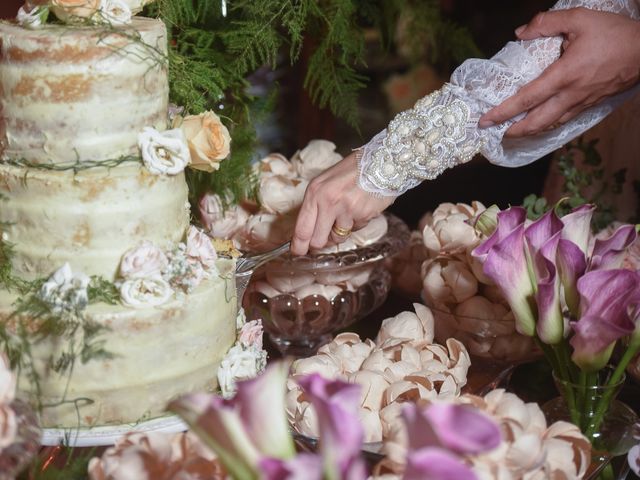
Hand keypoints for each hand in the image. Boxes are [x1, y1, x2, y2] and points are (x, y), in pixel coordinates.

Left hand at [291, 152, 394, 254]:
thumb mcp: (326, 181)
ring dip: (340, 232)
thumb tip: (308, 230)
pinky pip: (355, 229)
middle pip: (318, 241)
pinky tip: (360, 207)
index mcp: (315, 192)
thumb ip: (315, 204)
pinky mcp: (363, 215)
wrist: (382, 161)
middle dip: (320, 243)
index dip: (299, 245)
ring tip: (346, 214)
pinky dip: (357, 222)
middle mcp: (329, 202)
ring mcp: (347, 210)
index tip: (298, 252)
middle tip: (323, 238)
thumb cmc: (352, 170)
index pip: (302, 228)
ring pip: (338, 238)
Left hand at [478, 7, 639, 136]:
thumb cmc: (615, 33)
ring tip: (513, 130)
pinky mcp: (591, 104)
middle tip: (495, 132)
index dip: (503, 111)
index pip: (527, 99)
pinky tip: (539, 122)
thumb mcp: (581, 18)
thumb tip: (520, 32)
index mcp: (565, 75)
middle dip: (513, 130)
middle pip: (536, 122)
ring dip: (529, 131)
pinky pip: (564, 120)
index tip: (486, 119)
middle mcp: (571, 95)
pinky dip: (547, 124)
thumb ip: (548, 22)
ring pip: (551, 124)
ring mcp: (582, 102)